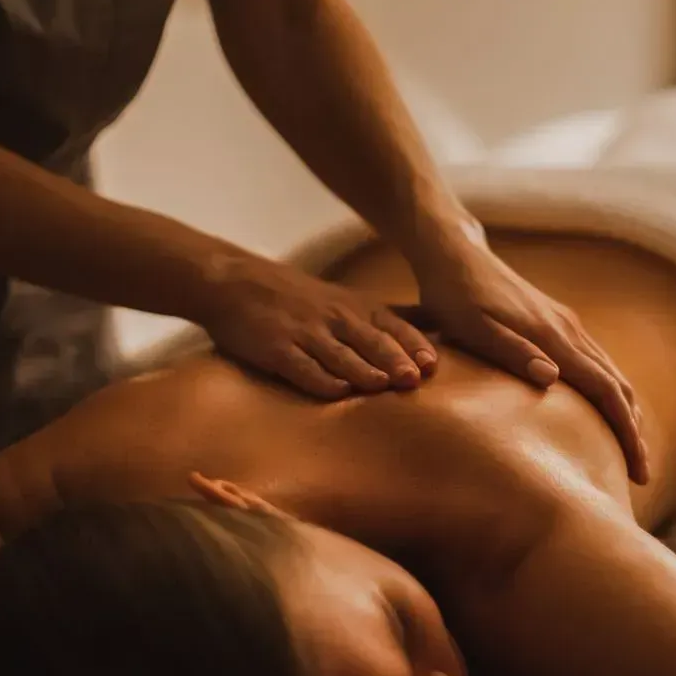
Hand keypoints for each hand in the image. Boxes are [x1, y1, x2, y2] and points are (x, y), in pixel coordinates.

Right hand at [198, 254, 436, 399]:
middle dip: (394, 360)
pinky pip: (302, 368)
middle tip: (413, 380)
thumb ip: (392, 316)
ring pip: (341, 356)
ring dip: (363, 371)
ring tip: (382, 386)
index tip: (432, 364)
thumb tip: (441, 324)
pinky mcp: (277, 350)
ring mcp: (305, 334)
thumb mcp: (349, 299)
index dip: (413, 346)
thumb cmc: (298, 296)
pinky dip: (321, 380)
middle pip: (371, 342)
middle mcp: (335, 319)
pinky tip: (337, 393)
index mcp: (355, 308)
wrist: (234, 282)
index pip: (394, 326)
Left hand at [411, 230, 649, 483]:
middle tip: (641, 475)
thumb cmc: (454, 297)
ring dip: (626, 413)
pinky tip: (605, 410)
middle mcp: (570, 330)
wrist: (455, 254)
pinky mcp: (558, 322)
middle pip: (618, 386)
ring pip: (611, 374)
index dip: (624, 432)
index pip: (604, 391)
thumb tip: (553, 380)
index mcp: (553, 337)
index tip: (637, 470)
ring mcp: (567, 325)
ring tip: (628, 450)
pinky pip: (597, 363)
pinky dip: (610, 392)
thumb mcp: (472, 328)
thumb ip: (511, 353)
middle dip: (634, 432)